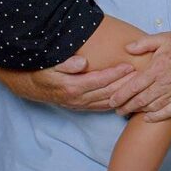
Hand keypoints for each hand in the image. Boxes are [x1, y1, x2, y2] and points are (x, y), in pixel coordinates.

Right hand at [0, 55, 133, 110]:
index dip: (116, 73)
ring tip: (138, 86)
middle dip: (125, 84)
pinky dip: (114, 103)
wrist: (29, 86)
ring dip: (122, 94)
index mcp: (72, 87)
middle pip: (107, 92)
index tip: (129, 65)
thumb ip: (67, 64)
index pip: (100, 80)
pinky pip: (101, 107)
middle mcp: (78, 99)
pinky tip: (125, 99)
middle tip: (141, 75)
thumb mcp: (50, 64)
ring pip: (106, 101)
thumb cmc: (42, 71)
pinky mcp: (80, 107)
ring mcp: (80, 105)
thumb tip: (82, 63)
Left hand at [110, 30, 170, 121]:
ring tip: (128, 112)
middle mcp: (166, 81)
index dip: (120, 95)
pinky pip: (169, 111)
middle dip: (125, 106)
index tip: (111, 100)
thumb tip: (127, 49)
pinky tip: (148, 118)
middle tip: (116, 109)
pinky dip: (157, 117)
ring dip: (138, 112)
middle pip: (140, 100)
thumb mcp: (164, 37)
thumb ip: (143, 43)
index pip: (133, 86)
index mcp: (158, 67)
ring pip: (153, 107)